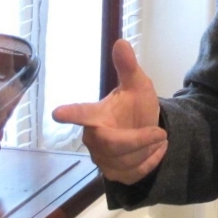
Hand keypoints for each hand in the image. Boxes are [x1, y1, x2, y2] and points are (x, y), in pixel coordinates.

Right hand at [52, 39, 166, 184]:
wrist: (149, 132)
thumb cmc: (136, 106)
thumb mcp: (138, 85)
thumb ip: (128, 67)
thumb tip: (121, 42)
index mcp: (96, 114)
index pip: (81, 113)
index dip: (70, 113)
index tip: (57, 113)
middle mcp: (93, 138)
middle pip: (111, 144)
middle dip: (139, 139)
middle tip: (160, 133)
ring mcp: (102, 158)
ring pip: (126, 160)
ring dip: (148, 150)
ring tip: (157, 139)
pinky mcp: (114, 174)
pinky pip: (134, 173)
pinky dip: (151, 162)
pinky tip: (156, 151)